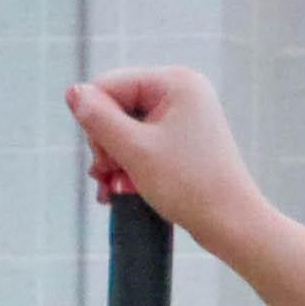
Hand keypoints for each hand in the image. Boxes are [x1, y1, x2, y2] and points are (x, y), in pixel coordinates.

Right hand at [65, 66, 263, 244]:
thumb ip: (98, 119)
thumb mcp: (135, 150)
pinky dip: (129, 164)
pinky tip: (121, 188)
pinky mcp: (183, 139)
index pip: (108, 86)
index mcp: (175, 81)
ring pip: (126, 128)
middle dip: (106, 144)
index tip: (103, 160)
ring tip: (114, 187)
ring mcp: (184, 115)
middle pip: (116, 106)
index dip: (95, 122)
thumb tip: (73, 92)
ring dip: (113, 159)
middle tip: (108, 177)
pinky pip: (143, 143)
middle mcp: (182, 91)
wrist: (231, 223)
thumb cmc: (189, 185)